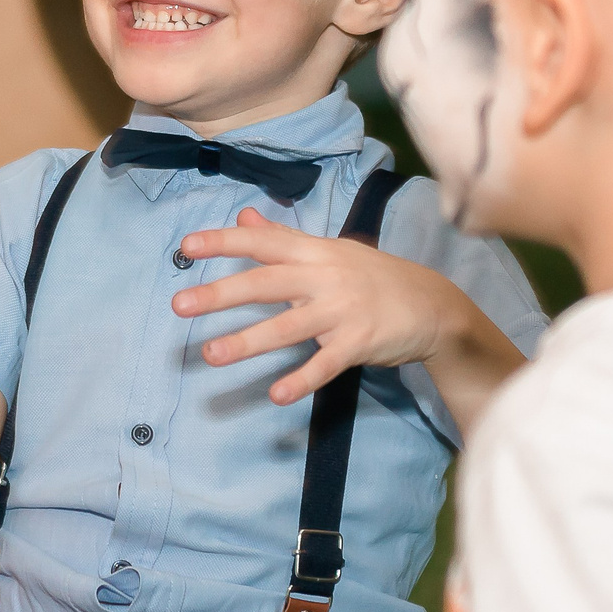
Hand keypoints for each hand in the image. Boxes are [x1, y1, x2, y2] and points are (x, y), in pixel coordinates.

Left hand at [172, 207, 477, 404]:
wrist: (433, 305)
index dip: (225, 242)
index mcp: (314, 252)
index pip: (263, 242)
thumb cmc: (371, 276)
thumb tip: (242, 216)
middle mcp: (325, 277)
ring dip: (248, 342)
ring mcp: (342, 311)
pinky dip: (302, 380)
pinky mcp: (359, 343)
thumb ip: (282, 237)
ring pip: (288, 327)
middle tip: (180, 304)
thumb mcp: (329, 250)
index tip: (186, 246)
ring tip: (211, 354)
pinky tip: (277, 395)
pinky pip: (325, 364)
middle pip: (266, 283)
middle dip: (221, 293)